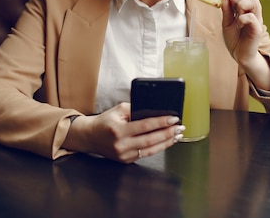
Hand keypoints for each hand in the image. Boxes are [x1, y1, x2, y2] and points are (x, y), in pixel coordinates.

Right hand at [67, 102, 183, 162]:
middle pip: (151, 139)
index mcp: (118, 130)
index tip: (173, 118)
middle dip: (168, 133)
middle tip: (180, 127)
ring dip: (166, 142)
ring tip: (177, 135)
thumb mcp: (118, 110)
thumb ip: (136, 109)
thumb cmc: (105, 121)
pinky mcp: (126, 160)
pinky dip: (157, 147)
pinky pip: (146, 154)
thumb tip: (155, 112)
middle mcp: (121, 144)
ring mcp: (124, 155)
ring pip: (151, 149)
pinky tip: (166, 142)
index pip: (145, 126)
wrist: (90, 137)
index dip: (161, 122)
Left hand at [213, 0, 264, 65]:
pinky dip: (243, 18)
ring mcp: (256, 19)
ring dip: (241, 5)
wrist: (240, 56)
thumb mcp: (226, 23)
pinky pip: (252, 17)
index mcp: (244, 8)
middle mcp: (252, 11)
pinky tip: (239, 25)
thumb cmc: (235, 39)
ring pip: (254, 1)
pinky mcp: (257, 29)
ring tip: (236, 16)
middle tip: (229, 8)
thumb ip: (226, 10)